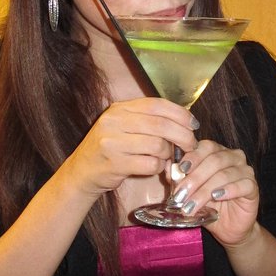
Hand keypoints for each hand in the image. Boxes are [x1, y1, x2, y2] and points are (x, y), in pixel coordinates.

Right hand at [61, 97, 198, 198]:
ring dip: (167, 154)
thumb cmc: (110, 148)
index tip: (193, 124)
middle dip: (182, 135)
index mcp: (119, 109)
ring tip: (165, 158)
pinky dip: (158, 167)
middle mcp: (114, 122)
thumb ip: (148, 120)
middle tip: (190, 144)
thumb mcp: (123, 126)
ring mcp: (112, 142)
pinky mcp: (115, 163)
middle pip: (161, 125)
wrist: (81, 171)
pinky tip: (154, 168)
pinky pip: (150, 164)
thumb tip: (184, 122)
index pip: (156, 104)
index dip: (179, 113)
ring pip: (157, 145)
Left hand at [169, 140, 258, 245]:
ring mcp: (245, 170)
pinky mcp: (253, 187)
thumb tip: (168, 168)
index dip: (192, 156)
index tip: (180, 170)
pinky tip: (217, 197)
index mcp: (216, 152)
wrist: (227, 226)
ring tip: (191, 205)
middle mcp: (232, 157)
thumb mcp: (189, 191)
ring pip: (224, 174)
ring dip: (205, 191)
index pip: (206, 146)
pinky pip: (243, 184)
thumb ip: (178, 177)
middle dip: (194, 178)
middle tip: (180, 195)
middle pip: (214, 160)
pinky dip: (228, 190)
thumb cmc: (207, 204)